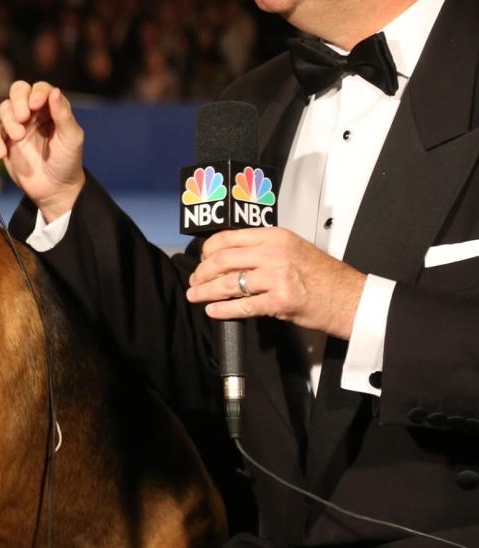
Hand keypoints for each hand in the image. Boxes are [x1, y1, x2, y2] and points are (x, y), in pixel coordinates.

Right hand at [0, 80, 84, 220]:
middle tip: (23, 118)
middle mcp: (33, 113)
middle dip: (17, 101)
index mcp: (51, 109)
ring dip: (8, 121)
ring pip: (4, 109)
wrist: (54, 190)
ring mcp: (18, 126)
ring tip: (18, 138)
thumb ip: (63, 115)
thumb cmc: (68, 162)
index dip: (36, 93)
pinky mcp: (5, 142)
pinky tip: (2, 154)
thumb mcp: (71, 139)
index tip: (35, 105)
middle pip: (17, 91)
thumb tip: (54, 91)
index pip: (40, 89)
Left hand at [187, 227, 365, 338]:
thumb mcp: (294, 249)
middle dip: (202, 272)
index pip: (228, 237)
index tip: (201, 260)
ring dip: (206, 291)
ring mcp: (277, 276)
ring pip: (228, 283)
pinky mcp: (281, 300)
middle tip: (195, 281)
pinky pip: (243, 305)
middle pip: (223, 259)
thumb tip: (231, 257)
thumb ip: (264, 249)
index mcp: (275, 236)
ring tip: (195, 296)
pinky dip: (224, 309)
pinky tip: (213, 311)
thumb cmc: (325, 277)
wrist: (352, 299)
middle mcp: (274, 252)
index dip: (208, 250)